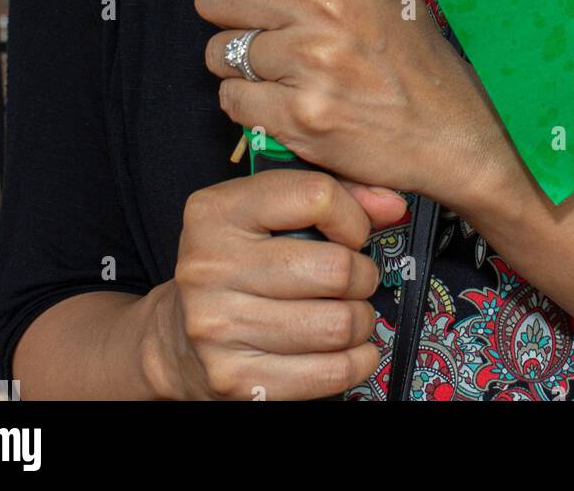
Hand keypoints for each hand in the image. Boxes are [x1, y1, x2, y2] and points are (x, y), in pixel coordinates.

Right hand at [145, 168, 406, 399]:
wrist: (180, 337)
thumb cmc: (239, 263)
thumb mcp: (269, 212)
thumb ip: (335, 193)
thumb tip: (393, 205)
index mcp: (216, 212)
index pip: (316, 196)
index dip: (352, 216)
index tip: (350, 232)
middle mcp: (210, 267)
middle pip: (334, 269)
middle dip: (362, 275)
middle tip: (354, 279)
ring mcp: (220, 327)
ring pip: (337, 324)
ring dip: (360, 320)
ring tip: (349, 312)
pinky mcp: (238, 380)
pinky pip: (329, 372)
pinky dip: (356, 360)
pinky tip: (349, 348)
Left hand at [195, 0, 512, 212]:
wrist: (447, 126)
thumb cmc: (404, 42)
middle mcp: (323, 3)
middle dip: (232, 14)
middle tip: (272, 27)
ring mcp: (312, 62)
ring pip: (218, 52)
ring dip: (243, 64)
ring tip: (289, 67)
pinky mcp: (302, 116)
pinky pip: (231, 99)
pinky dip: (253, 104)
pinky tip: (291, 98)